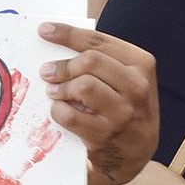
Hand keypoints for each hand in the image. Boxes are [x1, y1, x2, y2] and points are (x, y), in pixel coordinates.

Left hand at [38, 23, 157, 184]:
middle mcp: (138, 87)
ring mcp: (124, 113)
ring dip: (61, 89)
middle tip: (47, 72)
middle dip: (63, 65)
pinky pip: (70, 114)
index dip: (67, 34)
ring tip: (55, 93)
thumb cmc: (120, 107)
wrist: (133, 153)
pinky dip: (58, 111)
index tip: (44, 30)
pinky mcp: (105, 134)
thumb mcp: (123, 80)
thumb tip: (55, 40)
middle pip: (90, 61)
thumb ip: (100, 61)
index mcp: (141, 64)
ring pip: (83, 86)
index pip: (99, 41)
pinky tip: (60, 111)